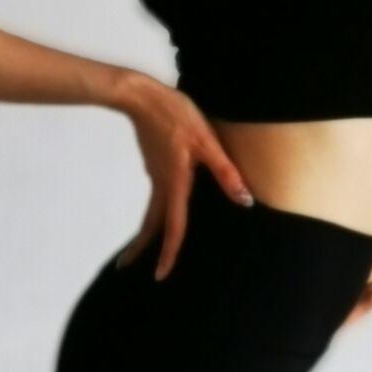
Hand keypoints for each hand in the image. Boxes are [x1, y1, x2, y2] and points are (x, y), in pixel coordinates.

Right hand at [112, 81, 255, 279]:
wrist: (140, 95)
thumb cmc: (176, 115)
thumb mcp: (207, 142)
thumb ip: (225, 172)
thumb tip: (244, 200)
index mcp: (175, 184)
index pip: (173, 227)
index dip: (168, 253)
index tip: (159, 275)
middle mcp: (162, 184)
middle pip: (151, 224)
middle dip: (141, 248)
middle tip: (128, 267)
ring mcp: (155, 174)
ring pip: (152, 210)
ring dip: (148, 230)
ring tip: (144, 244)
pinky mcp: (155, 163)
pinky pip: (157, 194)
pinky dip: (156, 210)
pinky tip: (167, 204)